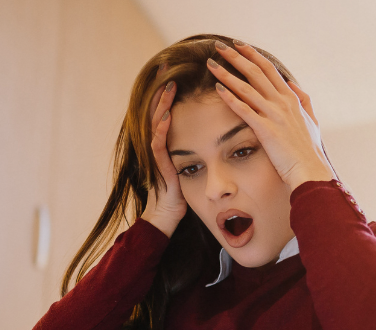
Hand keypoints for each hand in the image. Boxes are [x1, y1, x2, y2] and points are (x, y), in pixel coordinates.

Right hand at [140, 76, 186, 237]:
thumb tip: (219, 133)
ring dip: (162, 105)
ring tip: (169, 87)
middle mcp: (160, 144)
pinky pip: (157, 145)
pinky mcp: (159, 167)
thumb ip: (199, 147)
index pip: (169, 109)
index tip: (177, 70)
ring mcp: (157, 155)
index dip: (171, 90)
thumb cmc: (185, 193)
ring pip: (156, 123)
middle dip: (162, 89)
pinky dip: (161, 130)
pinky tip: (167, 116)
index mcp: (170, 141)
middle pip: (159, 109)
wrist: (169, 217)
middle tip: (165, 67)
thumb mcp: (194, 165)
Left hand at [208, 40, 334, 190]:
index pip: (269, 69)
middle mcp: (283, 102)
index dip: (252, 55)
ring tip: (211, 64)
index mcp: (292, 98)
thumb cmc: (309, 151)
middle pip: (256, 72)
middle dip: (236, 57)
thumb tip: (292, 83)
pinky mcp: (266, 129)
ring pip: (246, 87)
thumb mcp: (312, 121)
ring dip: (227, 74)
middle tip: (219, 46)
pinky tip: (217, 89)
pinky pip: (244, 109)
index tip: (238, 46)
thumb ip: (303, 99)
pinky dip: (230, 97)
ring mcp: (275, 115)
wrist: (311, 171)